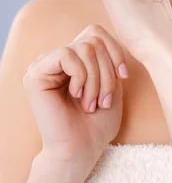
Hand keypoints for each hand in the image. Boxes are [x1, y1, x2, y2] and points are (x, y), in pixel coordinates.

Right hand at [23, 24, 126, 167]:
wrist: (81, 150)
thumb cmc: (98, 123)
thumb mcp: (112, 82)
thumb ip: (108, 56)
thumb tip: (105, 34)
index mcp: (75, 59)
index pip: (95, 32)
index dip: (115, 50)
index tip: (124, 76)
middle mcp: (58, 59)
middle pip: (93, 40)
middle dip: (107, 70)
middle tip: (104, 100)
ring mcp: (45, 64)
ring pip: (83, 47)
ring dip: (96, 78)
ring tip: (91, 103)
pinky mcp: (36, 74)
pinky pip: (66, 54)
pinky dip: (81, 76)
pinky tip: (76, 95)